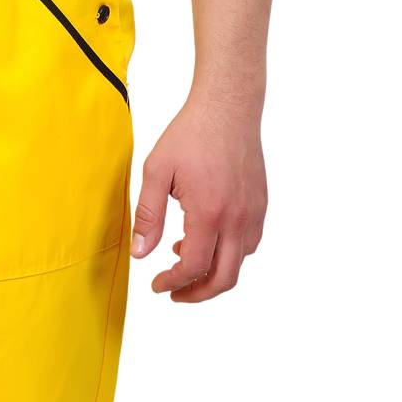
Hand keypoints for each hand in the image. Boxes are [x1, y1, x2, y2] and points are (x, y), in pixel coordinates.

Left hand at [130, 93, 266, 301]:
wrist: (227, 108)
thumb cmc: (191, 134)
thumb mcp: (157, 170)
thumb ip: (148, 214)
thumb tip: (141, 254)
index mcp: (209, 213)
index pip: (193, 267)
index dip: (172, 283)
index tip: (157, 285)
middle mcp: (237, 219)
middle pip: (223, 279)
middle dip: (197, 293)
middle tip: (174, 292)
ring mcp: (253, 213)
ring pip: (239, 263)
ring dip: (213, 273)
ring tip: (184, 258)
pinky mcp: (260, 205)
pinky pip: (249, 244)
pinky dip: (230, 254)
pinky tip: (208, 238)